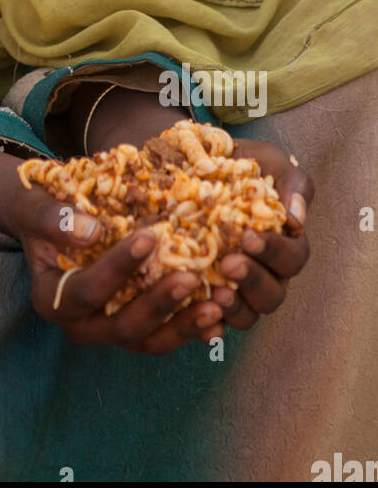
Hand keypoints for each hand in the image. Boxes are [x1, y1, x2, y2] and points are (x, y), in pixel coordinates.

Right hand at [8, 177, 227, 353]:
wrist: (49, 222)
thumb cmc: (40, 210)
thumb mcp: (36, 207)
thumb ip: (54, 219)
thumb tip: (92, 232)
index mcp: (51, 300)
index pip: (87, 291)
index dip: (117, 269)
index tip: (148, 238)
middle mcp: (80, 325)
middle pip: (122, 326)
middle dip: (159, 304)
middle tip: (191, 277)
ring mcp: (108, 331)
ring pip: (148, 341)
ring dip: (183, 325)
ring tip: (217, 304)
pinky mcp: (135, 328)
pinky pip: (164, 337)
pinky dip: (192, 328)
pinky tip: (221, 312)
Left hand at [206, 139, 312, 331]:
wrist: (191, 163)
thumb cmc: (237, 163)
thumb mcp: (267, 159)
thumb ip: (291, 182)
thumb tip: (296, 218)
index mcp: (283, 244)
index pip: (292, 258)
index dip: (273, 251)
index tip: (248, 237)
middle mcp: (265, 273)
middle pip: (272, 294)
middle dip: (252, 280)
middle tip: (227, 263)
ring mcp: (236, 290)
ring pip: (247, 315)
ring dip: (234, 309)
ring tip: (214, 292)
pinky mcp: (205, 299)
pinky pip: (213, 324)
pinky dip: (209, 327)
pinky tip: (200, 325)